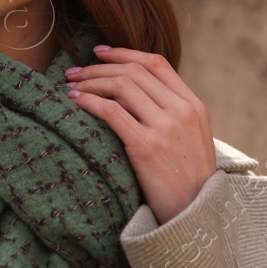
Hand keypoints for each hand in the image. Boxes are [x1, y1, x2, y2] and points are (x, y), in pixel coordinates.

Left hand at [63, 44, 215, 224]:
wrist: (196, 215)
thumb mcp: (192, 140)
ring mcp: (165, 128)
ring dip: (90, 81)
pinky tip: (74, 101)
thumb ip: (173, 115)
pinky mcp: (145, 146)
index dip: (124, 52)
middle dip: (99, 67)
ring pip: (121, 86)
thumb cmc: (188, 182)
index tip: (99, 52)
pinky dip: (89, 101)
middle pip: (134, 71)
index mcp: (194, 105)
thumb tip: (139, 97)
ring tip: (70, 85)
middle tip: (75, 71)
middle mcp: (181, 111)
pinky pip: (111, 111)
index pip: (156, 63)